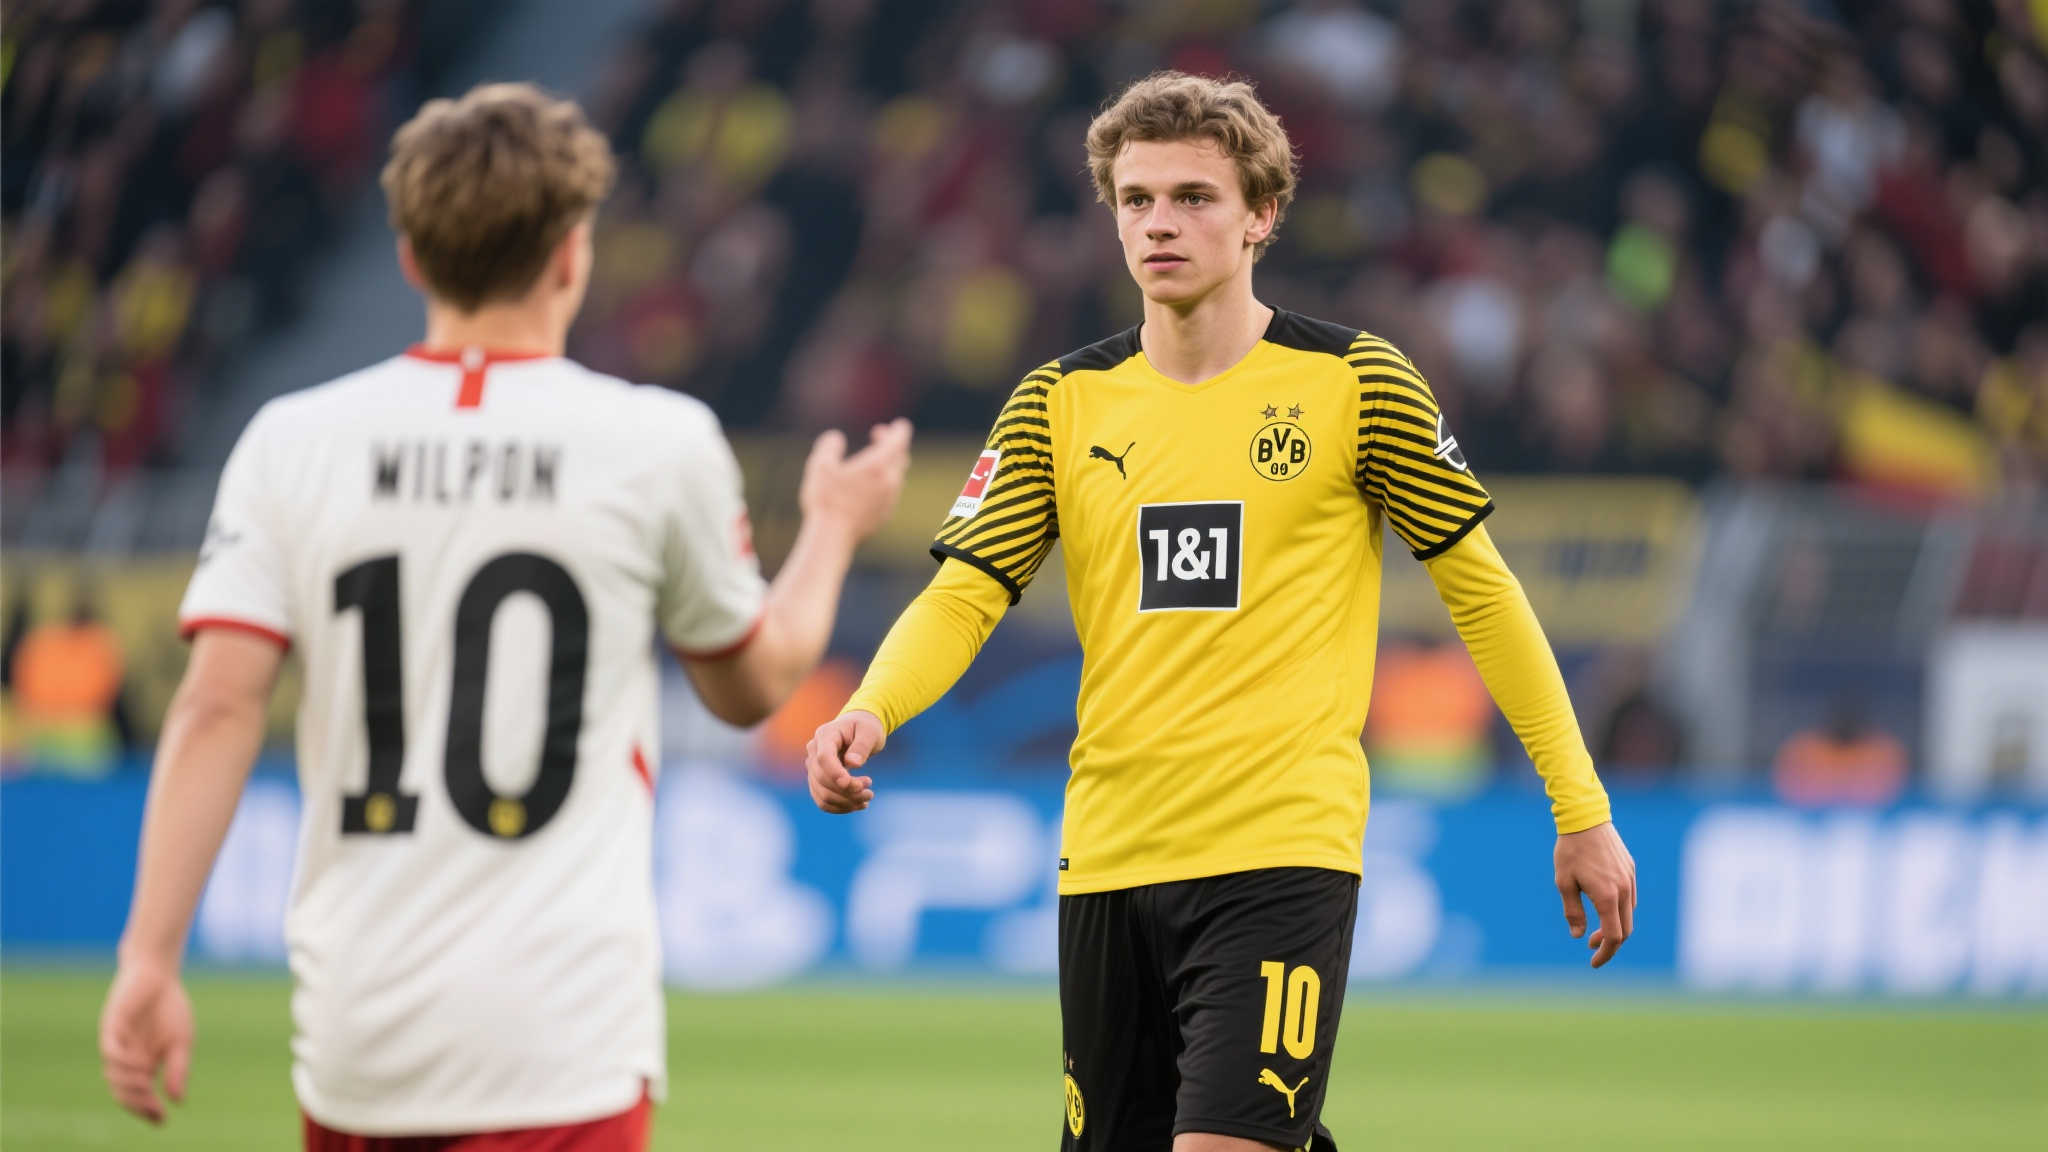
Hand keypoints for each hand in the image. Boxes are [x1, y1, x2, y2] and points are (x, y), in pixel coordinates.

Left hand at [100, 959, 192, 1124]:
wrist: (159, 974)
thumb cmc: (169, 1007)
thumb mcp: (181, 1042)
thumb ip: (178, 1069)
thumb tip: (177, 1100)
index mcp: (143, 1065)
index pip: (139, 1096)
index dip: (148, 1110)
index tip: (162, 1120)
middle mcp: (126, 1059)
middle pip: (123, 1092)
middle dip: (137, 1104)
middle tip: (154, 1109)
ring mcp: (117, 1044)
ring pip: (114, 1076)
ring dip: (129, 1085)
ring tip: (147, 1085)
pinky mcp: (111, 1028)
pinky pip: (111, 1052)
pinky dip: (122, 1063)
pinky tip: (140, 1065)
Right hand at [800, 419, 911, 539]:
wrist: (832, 536)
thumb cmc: (825, 499)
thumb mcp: (820, 465)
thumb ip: (829, 445)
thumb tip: (836, 437)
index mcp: (877, 465)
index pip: (898, 441)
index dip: (899, 430)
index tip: (900, 424)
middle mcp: (889, 482)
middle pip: (900, 457)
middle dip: (892, 443)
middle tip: (878, 435)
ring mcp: (889, 500)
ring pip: (896, 476)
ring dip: (888, 463)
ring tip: (873, 459)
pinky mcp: (884, 515)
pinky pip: (890, 493)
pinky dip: (884, 481)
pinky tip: (869, 484)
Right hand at [807, 710, 884, 812]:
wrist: (858, 729)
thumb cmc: (865, 728)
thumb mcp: (870, 732)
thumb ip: (862, 746)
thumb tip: (853, 763)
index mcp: (825, 735)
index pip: (824, 758)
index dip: (836, 774)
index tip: (856, 786)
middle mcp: (814, 751)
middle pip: (823, 779)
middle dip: (848, 791)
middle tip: (870, 792)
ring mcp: (813, 767)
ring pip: (822, 794)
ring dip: (846, 802)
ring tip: (868, 797)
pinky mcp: (817, 780)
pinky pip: (822, 800)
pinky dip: (840, 807)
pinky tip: (858, 805)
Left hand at [1554, 820, 1636, 968]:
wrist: (1585, 818)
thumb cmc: (1570, 851)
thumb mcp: (1564, 883)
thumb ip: (1573, 912)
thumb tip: (1579, 936)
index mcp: (1607, 896)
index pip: (1613, 936)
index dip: (1605, 953)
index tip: (1593, 963)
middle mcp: (1623, 890)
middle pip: (1625, 930)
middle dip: (1610, 944)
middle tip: (1591, 947)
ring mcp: (1629, 879)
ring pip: (1629, 914)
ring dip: (1615, 927)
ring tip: (1595, 930)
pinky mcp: (1630, 870)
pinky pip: (1630, 899)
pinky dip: (1620, 911)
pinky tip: (1604, 909)